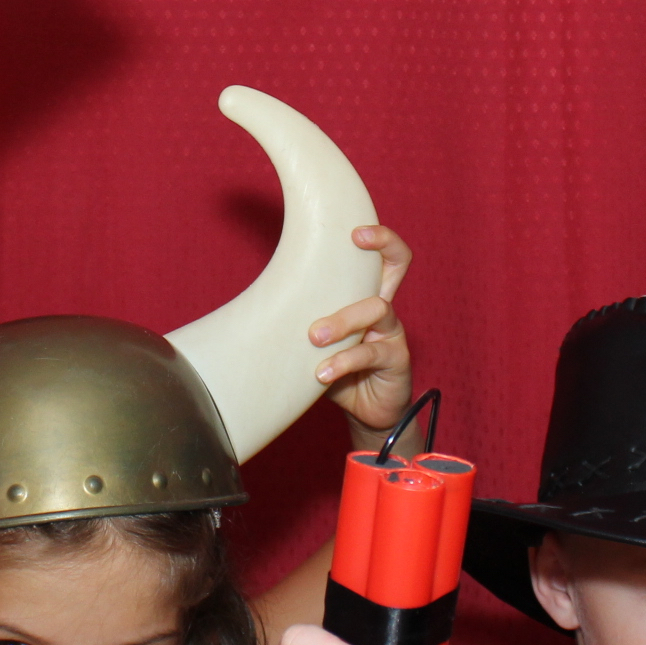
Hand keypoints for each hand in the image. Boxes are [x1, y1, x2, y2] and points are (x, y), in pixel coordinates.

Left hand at [306, 225, 413, 453]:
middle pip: (396, 265)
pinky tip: (321, 374)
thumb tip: (248, 310)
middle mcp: (384, 308)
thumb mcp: (317, 341)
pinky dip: (343, 361)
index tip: (355, 232)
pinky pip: (370, 353)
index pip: (386, 257)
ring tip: (313, 338)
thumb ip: (300, 320)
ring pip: (375, 309)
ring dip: (342, 320)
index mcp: (366, 295)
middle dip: (377, 248)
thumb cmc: (337, 368)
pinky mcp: (397, 360)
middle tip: (352, 243)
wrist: (363, 412)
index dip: (381, 238)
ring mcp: (393, 333)